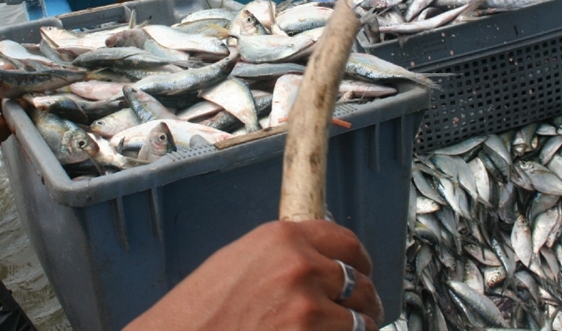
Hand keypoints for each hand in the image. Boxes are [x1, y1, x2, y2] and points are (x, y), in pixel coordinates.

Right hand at [125, 220, 382, 330]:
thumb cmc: (198, 311)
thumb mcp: (239, 261)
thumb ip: (283, 255)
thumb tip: (319, 260)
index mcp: (282, 238)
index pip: (346, 240)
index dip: (359, 259)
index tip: (362, 269)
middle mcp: (300, 267)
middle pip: (360, 280)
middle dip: (363, 298)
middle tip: (360, 309)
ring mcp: (308, 309)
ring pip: (361, 319)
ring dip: (357, 328)